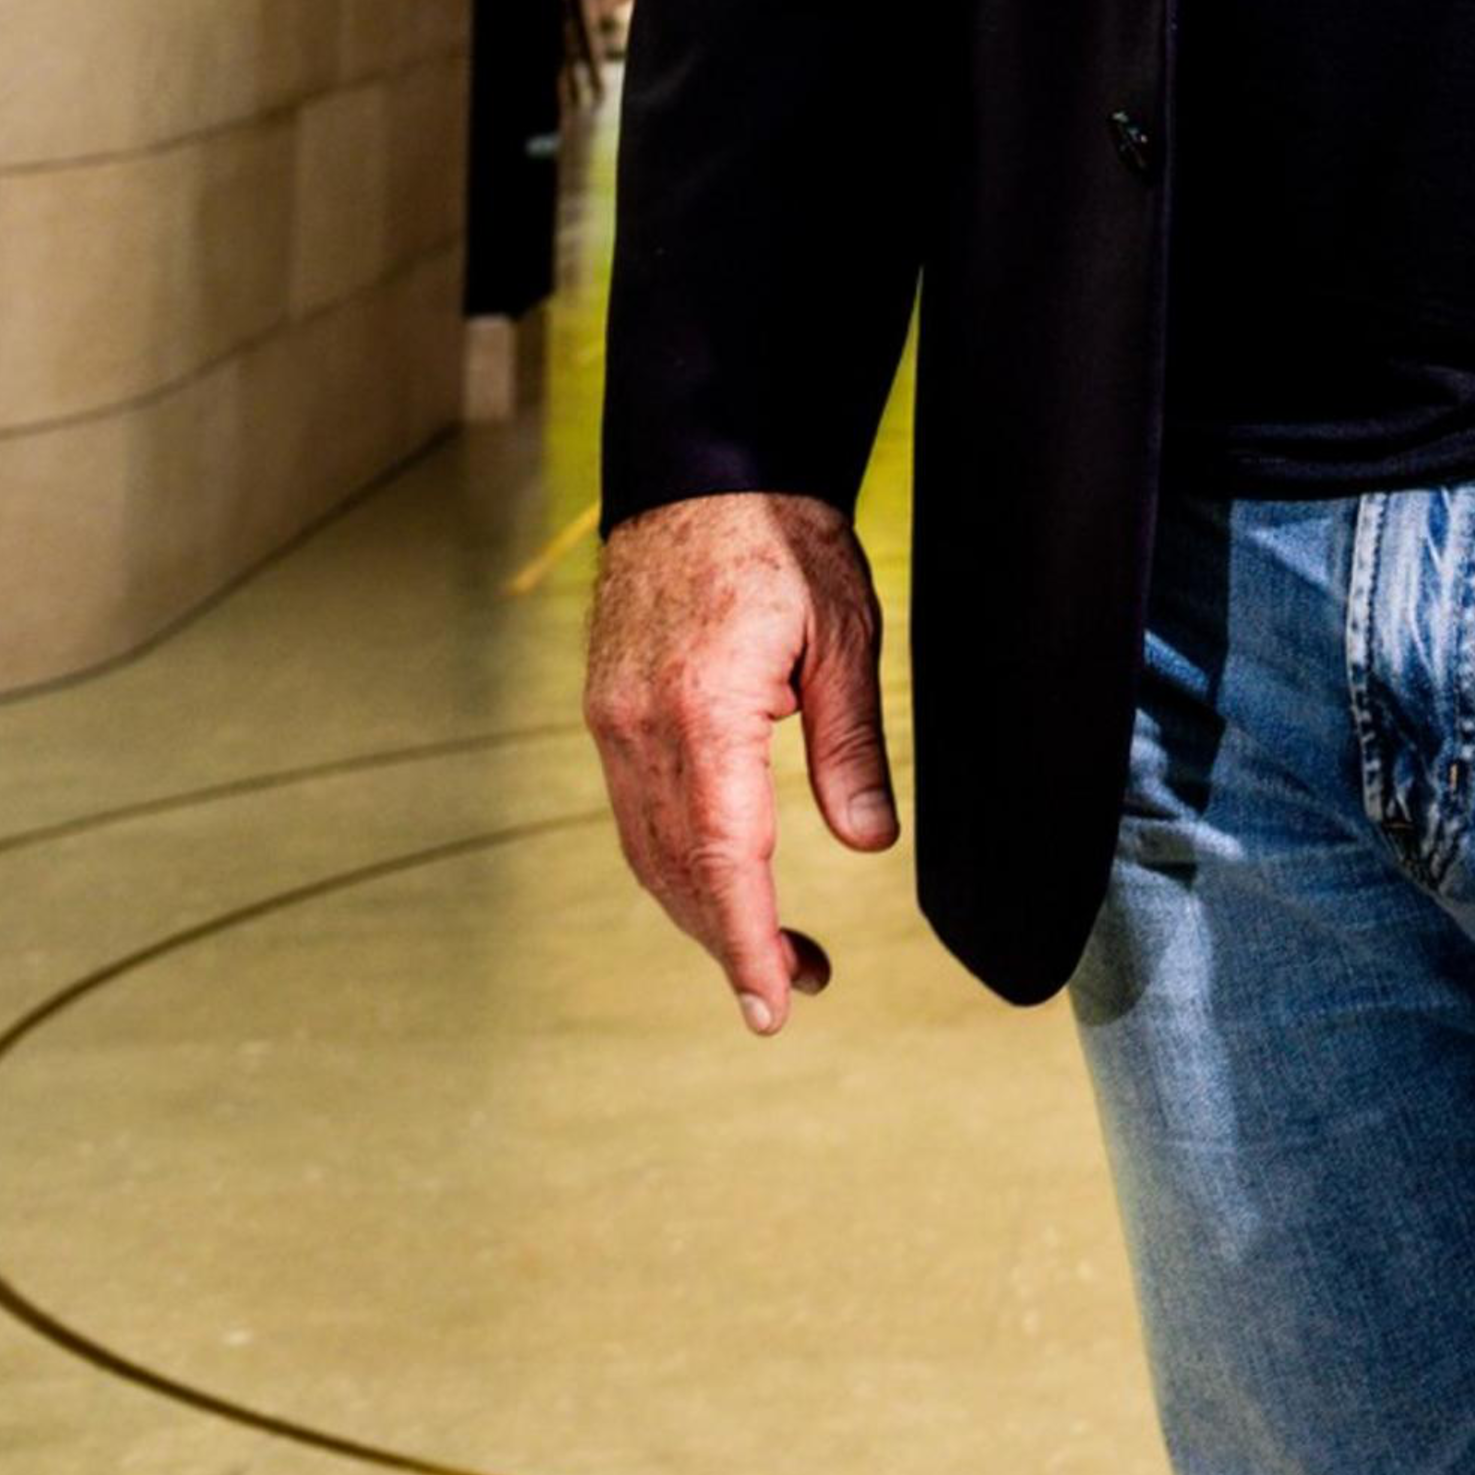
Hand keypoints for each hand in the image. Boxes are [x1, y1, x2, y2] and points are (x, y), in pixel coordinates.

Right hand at [585, 489, 893, 1032]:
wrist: (703, 470)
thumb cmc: (780, 539)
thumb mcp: (844, 633)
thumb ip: (851, 744)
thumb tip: (867, 843)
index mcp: (705, 710)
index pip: (726, 860)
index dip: (749, 943)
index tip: (774, 1005)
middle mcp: (642, 728)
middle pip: (682, 872)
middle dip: (735, 943)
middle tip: (798, 988)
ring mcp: (613, 722)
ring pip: (651, 852)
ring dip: (704, 913)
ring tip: (772, 951)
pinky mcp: (607, 712)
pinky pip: (637, 814)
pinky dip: (677, 864)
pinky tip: (721, 882)